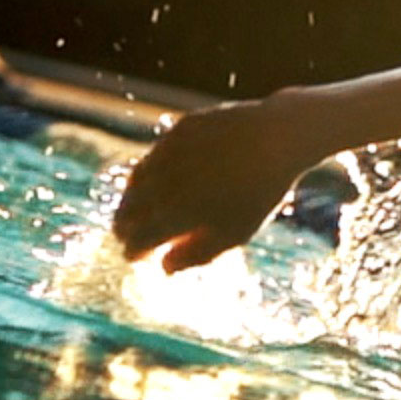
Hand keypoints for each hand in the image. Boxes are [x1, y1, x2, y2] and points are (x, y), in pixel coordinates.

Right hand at [110, 94, 314, 271]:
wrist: (276, 138)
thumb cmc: (258, 194)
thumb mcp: (233, 234)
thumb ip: (196, 255)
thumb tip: (164, 267)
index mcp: (174, 215)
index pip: (137, 240)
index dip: (133, 251)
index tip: (136, 256)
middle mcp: (162, 184)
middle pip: (128, 211)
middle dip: (124, 227)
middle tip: (126, 234)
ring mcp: (167, 154)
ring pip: (136, 182)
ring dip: (132, 199)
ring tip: (136, 209)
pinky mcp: (177, 131)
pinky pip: (154, 155)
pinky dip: (149, 172)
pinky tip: (156, 179)